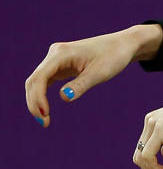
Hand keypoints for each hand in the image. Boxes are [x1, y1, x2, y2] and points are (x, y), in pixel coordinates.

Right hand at [24, 24, 162, 126]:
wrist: (123, 45)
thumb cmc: (114, 56)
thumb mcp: (100, 72)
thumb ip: (82, 85)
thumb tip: (64, 97)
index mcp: (61, 53)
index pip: (39, 77)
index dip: (38, 97)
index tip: (45, 115)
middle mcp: (55, 54)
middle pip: (34, 80)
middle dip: (35, 102)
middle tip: (44, 122)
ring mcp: (56, 60)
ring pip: (37, 82)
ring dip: (37, 100)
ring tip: (45, 120)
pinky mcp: (60, 65)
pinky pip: (45, 81)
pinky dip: (43, 95)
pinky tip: (46, 109)